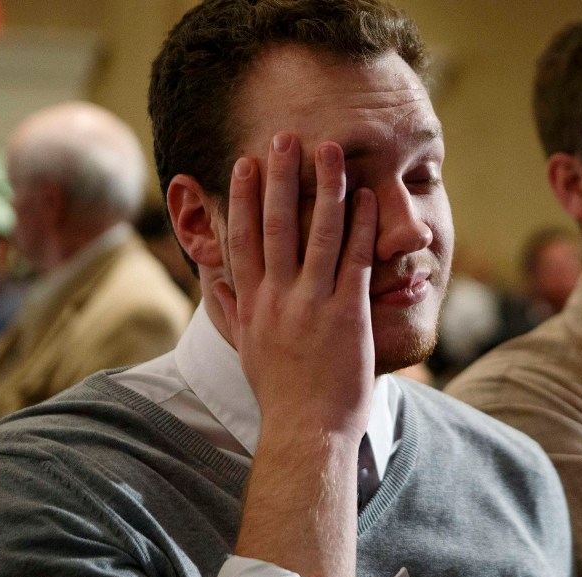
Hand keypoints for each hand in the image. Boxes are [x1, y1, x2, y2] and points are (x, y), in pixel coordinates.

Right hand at [212, 133, 377, 447]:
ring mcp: (312, 304)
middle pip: (277, 225)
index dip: (243, 198)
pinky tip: (367, 197)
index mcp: (252, 304)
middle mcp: (278, 298)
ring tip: (332, 152)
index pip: (243, 239)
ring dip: (326, 188)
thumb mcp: (246, 351)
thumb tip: (214, 287)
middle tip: (285, 138)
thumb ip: (232, 313)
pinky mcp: (347, 314)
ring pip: (319, 233)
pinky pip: (356, 260)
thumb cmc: (280, 394)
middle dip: (281, 178)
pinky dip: (362, 226)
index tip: (245, 163)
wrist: (307, 432)